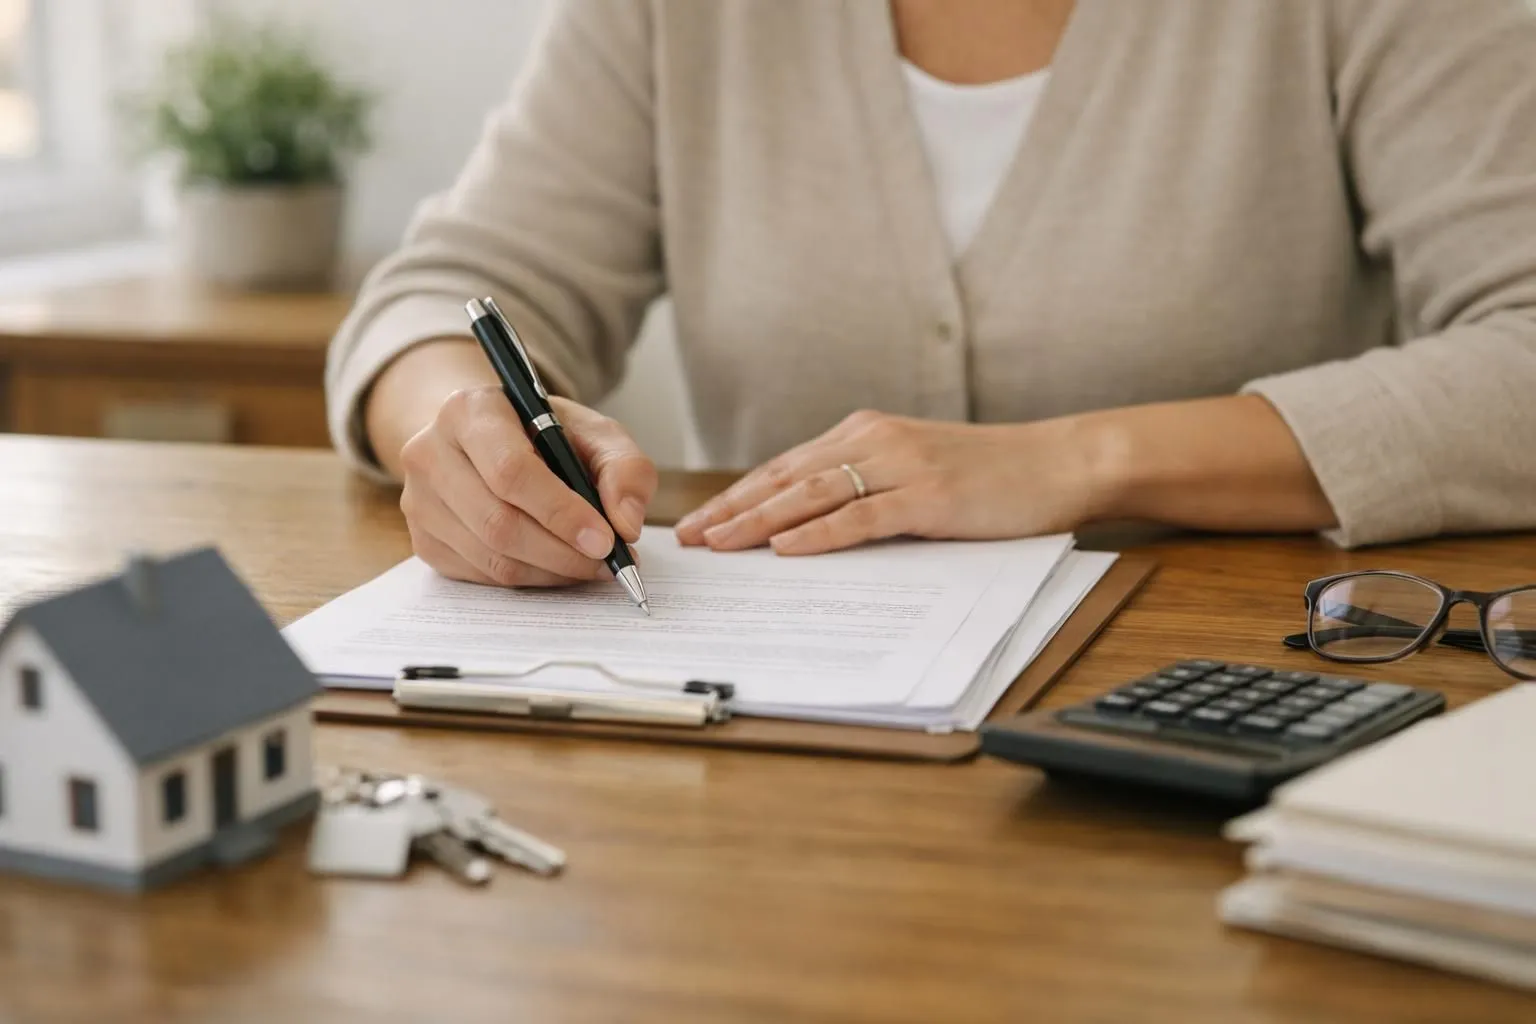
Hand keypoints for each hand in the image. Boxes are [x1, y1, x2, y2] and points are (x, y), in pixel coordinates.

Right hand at [399, 390, 656, 585]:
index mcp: (471, 410)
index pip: (510, 470)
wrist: (490, 440)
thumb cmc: (545, 435)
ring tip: (590, 564)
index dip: (561, 512)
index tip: (606, 540)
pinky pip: (480, 575)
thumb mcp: (595, 434)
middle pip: (497, 521)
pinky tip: (556, 565)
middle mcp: (430, 452)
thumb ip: (625, 469)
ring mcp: (419, 499)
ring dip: (551, 571)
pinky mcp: (422, 538)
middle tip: (608, 562)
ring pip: (490, 556)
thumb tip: (626, 525)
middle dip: (562, 552)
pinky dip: (529, 579)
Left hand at [675, 410, 1114, 554]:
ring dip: (759, 521)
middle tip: (689, 538)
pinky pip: (860, 517)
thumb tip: (811, 526)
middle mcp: (874, 441)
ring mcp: (900, 466)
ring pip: (811, 494)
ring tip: (720, 543)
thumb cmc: (991, 475)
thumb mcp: (916, 470)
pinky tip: (786, 548)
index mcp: (865, 433)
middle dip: (731, 509)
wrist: (1059, 461)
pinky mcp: (928, 496)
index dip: (737, 495)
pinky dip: (818, 534)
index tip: (700, 522)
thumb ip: (867, 486)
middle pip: (784, 478)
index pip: (785, 467)